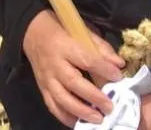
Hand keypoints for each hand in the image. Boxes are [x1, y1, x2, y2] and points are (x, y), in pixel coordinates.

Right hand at [21, 11, 123, 126]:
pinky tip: (79, 123)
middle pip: (73, 82)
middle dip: (93, 96)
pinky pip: (53, 106)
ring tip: (98, 119)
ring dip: (81, 111)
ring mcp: (46, 78)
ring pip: (62, 98)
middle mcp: (54, 64)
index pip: (86, 59)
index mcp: (65, 45)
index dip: (103, 69)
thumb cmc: (61, 29)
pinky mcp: (42, 88)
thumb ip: (100, 47)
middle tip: (110, 106)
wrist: (32, 31)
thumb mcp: (81, 30)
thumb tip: (119, 64)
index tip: (118, 77)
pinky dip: (66, 117)